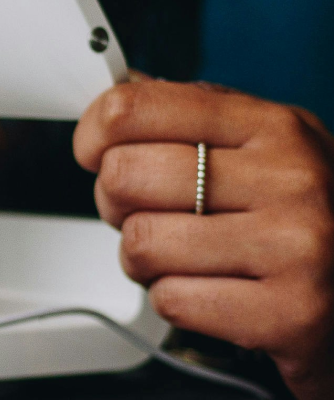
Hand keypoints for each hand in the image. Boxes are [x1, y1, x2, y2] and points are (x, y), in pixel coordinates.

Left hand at [76, 79, 333, 399]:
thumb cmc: (306, 216)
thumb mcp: (263, 145)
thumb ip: (193, 113)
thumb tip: (119, 85)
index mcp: (273, 127)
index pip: (134, 108)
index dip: (93, 133)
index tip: (94, 152)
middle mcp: (290, 180)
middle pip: (124, 175)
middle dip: (116, 204)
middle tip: (149, 214)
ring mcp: (296, 247)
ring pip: (140, 243)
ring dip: (145, 260)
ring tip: (186, 258)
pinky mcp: (291, 314)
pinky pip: (171, 299)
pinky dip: (176, 301)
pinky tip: (216, 292)